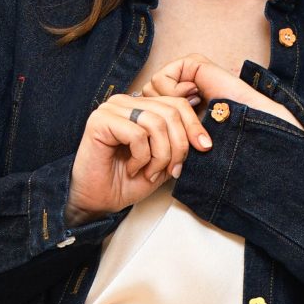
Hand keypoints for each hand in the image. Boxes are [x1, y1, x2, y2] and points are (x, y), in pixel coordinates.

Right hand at [66, 81, 211, 223]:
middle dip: (178, 146)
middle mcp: (126, 102)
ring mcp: (112, 109)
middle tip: (171, 170)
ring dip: (160, 155)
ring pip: (156, 123)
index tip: (204, 148)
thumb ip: (180, 143)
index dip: (194, 126)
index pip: (178, 103)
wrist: (99, 202)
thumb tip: (204, 132)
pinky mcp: (100, 121)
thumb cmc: (128, 182)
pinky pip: (137, 134)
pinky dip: (141, 158)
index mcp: (142, 106)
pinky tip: (132, 169)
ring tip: (150, 172)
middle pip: (170, 112)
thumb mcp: (164, 161)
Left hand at [144, 52, 302, 131]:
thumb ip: (164, 130)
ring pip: (151, 88)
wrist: (245, 129)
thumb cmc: (219, 141)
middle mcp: (182, 86)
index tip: (177, 132)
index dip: (158, 124)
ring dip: (169, 104)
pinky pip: (162, 77)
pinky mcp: (191, 63)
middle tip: (184, 119)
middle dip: (162, 113)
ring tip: (191, 108)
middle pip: (148, 98)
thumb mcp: (184, 139)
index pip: (151, 110)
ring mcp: (186, 73)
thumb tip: (137, 130)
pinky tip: (193, 96)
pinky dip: (172, 92)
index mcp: (182, 103)